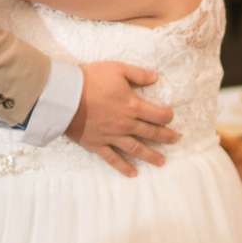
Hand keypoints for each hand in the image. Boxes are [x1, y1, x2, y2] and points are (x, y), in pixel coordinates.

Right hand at [69, 61, 176, 177]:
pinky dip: (123, 167)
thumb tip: (156, 77)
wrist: (65, 96)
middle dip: (166, 136)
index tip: (171, 117)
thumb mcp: (117, 69)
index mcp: (132, 106)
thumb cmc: (90, 80)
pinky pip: (113, 159)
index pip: (158, 114)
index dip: (167, 116)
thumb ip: (138, 74)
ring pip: (137, 149)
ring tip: (162, 162)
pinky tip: (133, 173)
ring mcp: (112, 137)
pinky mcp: (98, 145)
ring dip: (151, 156)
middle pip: (151, 133)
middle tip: (176, 139)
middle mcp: (126, 124)